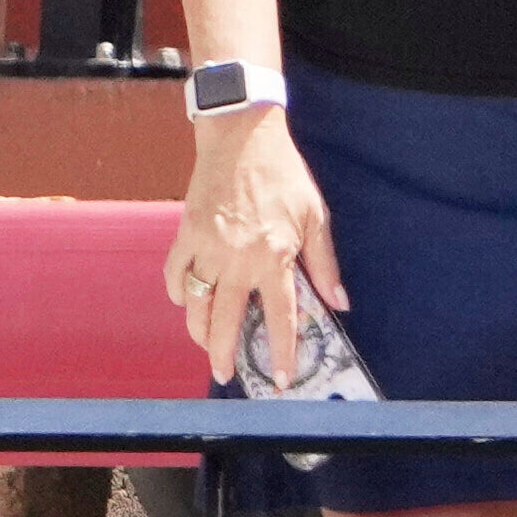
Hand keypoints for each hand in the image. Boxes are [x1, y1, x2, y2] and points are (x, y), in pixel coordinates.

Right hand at [162, 117, 340, 382]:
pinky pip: (176, 275)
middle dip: (224, 353)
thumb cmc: (283, 176)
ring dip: (198, 331)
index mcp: (273, 257)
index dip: (282, 352)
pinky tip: (189, 303)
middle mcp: (236, 258)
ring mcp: (205, 246)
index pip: (279, 317)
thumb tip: (339, 304)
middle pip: (225, 320)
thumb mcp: (316, 217)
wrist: (240, 137)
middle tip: (226, 374)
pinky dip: (181, 293)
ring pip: (195, 304)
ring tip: (207, 346)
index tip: (283, 378)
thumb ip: (325, 265)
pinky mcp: (185, 233)